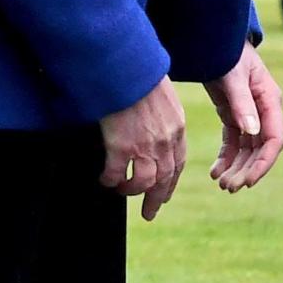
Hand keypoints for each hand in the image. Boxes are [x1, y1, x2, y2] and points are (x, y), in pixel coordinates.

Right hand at [98, 77, 185, 220]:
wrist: (125, 68)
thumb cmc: (139, 75)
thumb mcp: (162, 95)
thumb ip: (162, 114)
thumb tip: (153, 123)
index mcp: (176, 128)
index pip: (178, 163)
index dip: (171, 182)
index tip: (165, 194)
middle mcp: (165, 142)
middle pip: (165, 179)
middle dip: (156, 199)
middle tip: (149, 213)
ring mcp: (144, 146)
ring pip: (143, 182)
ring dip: (132, 191)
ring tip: (121, 190)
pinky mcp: (122, 147)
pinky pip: (116, 174)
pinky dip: (110, 180)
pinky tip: (105, 180)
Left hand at [205, 47, 282, 190]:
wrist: (214, 40)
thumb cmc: (227, 54)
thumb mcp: (233, 76)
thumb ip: (242, 104)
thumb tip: (252, 133)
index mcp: (270, 100)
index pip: (274, 139)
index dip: (263, 163)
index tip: (248, 181)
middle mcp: (264, 110)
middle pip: (261, 149)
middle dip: (246, 170)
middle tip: (228, 188)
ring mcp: (251, 114)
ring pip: (247, 150)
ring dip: (236, 168)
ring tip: (221, 184)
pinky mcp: (235, 115)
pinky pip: (234, 143)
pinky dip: (226, 158)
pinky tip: (215, 172)